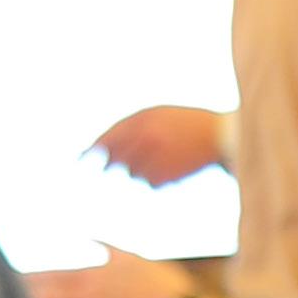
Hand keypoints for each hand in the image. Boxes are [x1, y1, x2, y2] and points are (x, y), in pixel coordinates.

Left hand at [92, 105, 223, 187]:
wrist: (218, 136)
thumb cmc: (184, 123)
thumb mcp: (156, 114)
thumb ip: (130, 127)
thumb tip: (99, 149)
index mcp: (140, 120)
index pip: (107, 139)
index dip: (91, 150)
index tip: (80, 159)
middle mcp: (143, 140)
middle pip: (116, 160)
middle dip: (112, 164)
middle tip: (108, 166)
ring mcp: (154, 159)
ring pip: (133, 173)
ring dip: (140, 169)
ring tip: (163, 156)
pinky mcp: (164, 177)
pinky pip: (150, 183)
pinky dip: (157, 178)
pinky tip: (173, 167)